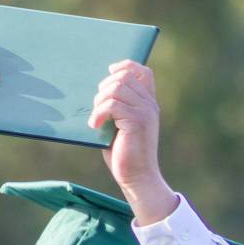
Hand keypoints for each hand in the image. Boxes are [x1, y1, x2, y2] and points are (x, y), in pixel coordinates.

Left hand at [88, 60, 176, 224]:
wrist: (137, 179)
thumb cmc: (126, 156)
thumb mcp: (120, 127)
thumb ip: (116, 109)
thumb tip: (97, 94)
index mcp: (148, 104)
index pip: (143, 72)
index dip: (125, 66)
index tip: (109, 72)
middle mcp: (149, 105)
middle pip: (124, 76)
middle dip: (104, 87)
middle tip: (97, 107)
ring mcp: (144, 112)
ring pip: (117, 88)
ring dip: (99, 100)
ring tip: (96, 118)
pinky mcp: (136, 122)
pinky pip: (112, 104)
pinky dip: (98, 113)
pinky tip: (94, 125)